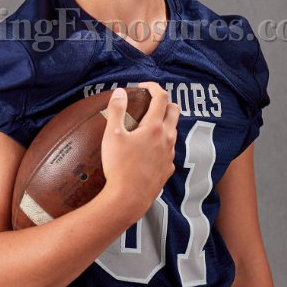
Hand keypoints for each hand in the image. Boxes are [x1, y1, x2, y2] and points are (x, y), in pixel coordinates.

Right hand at [100, 82, 179, 220]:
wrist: (128, 199)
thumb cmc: (118, 166)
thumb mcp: (112, 135)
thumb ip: (116, 110)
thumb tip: (120, 92)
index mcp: (154, 127)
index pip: (161, 97)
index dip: (152, 87)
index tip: (141, 87)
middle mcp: (167, 138)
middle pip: (174, 111)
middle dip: (163, 102)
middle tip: (147, 103)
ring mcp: (169, 155)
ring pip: (173, 131)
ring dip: (163, 123)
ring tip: (145, 127)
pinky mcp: (168, 169)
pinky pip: (169, 150)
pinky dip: (161, 143)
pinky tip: (147, 150)